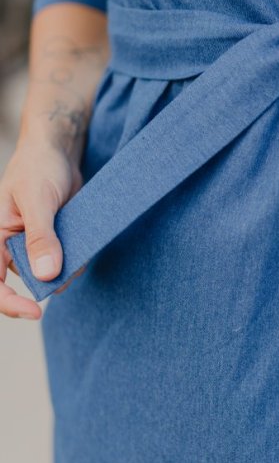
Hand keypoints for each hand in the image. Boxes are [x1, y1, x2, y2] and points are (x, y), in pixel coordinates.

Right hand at [0, 139, 82, 319]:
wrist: (58, 151)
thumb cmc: (38, 167)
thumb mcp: (37, 201)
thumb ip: (40, 237)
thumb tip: (46, 275)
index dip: (10, 303)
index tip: (35, 312)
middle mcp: (13, 245)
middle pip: (30, 280)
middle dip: (52, 279)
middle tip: (72, 263)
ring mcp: (37, 244)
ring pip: (53, 272)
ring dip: (69, 267)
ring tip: (78, 239)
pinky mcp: (59, 240)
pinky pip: (69, 260)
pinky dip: (79, 256)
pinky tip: (85, 239)